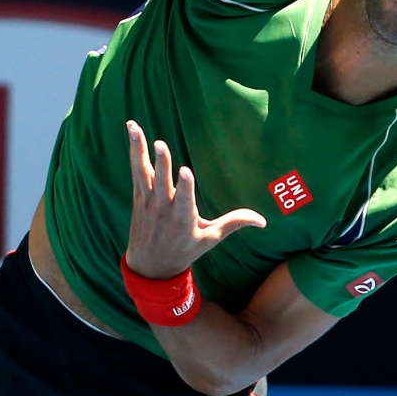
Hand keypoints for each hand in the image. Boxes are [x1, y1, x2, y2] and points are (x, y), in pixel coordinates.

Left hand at [125, 119, 266, 278]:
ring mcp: (148, 200)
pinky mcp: (139, 195)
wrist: (150, 267)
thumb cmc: (184, 250)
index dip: (185, 185)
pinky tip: (133, 130)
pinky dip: (134, 150)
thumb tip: (263, 220)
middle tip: (160, 144)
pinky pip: (136, 169)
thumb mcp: (211, 239)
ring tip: (135, 128)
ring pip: (143, 172)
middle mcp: (163, 208)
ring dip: (139, 149)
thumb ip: (234, 223)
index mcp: (182, 218)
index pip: (184, 199)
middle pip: (161, 182)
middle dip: (162, 163)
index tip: (185, 170)